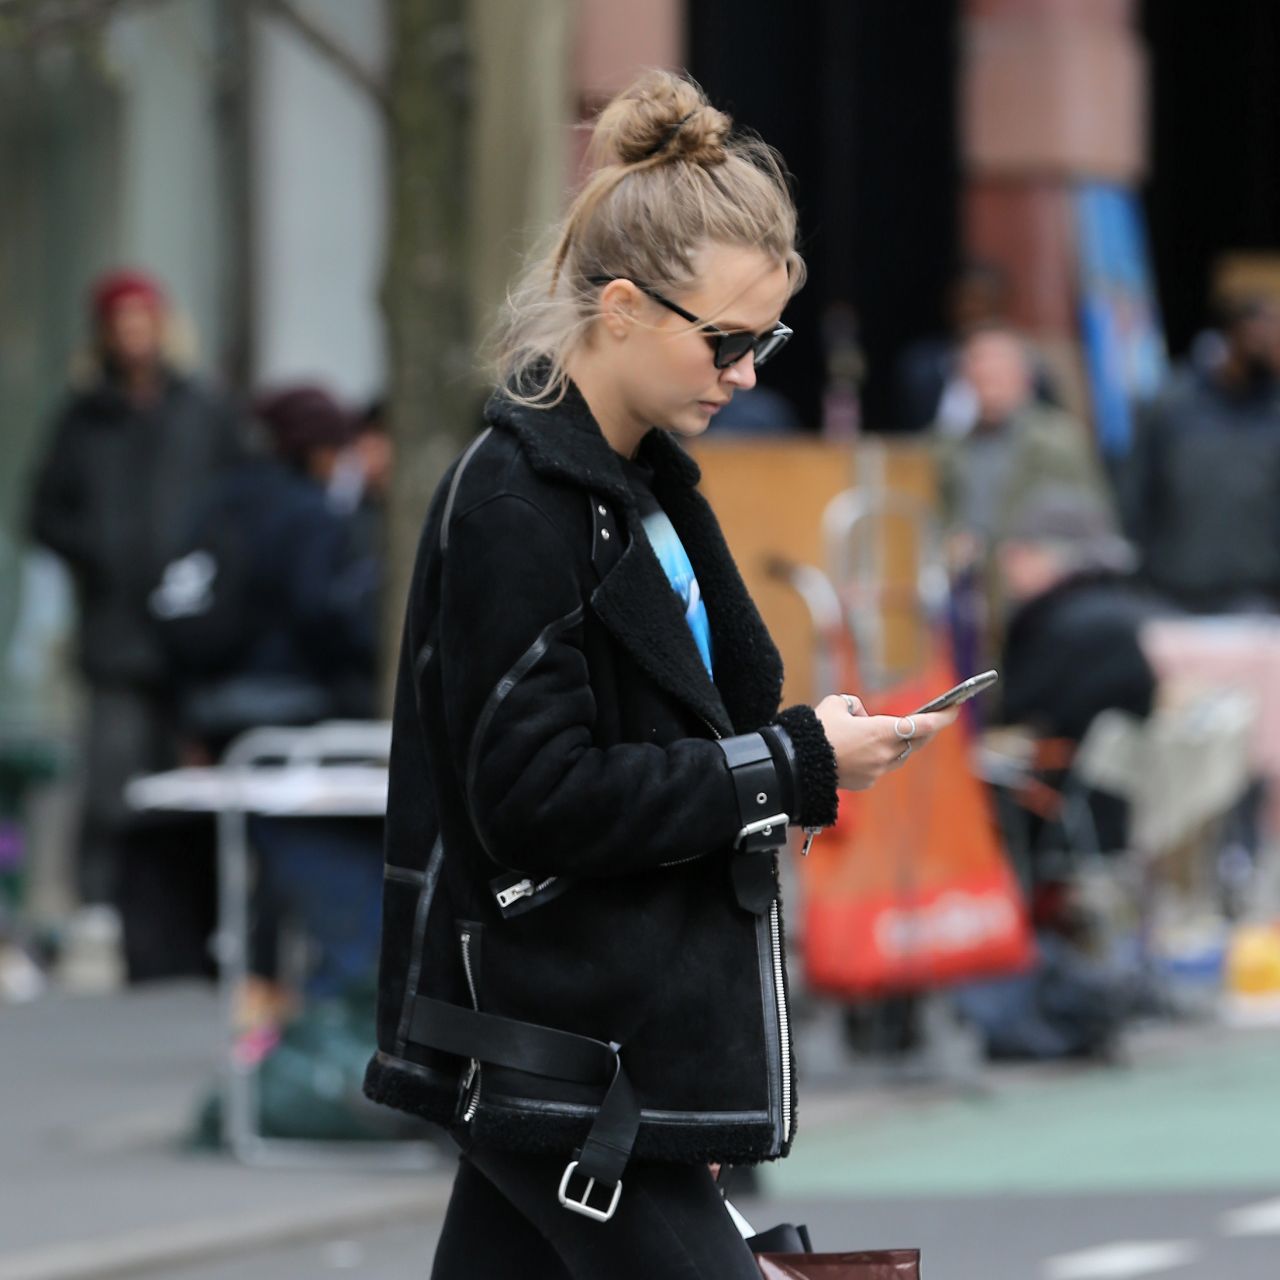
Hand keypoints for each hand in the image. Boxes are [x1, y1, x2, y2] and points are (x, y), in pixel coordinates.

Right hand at [814, 694, 958, 790]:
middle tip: (935, 717)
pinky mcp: (867, 782)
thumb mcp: (837, 704)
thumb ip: (856, 705)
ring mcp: (877, 770)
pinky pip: (882, 766)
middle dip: (926, 729)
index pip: (921, 724)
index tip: (954, 709)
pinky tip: (867, 748)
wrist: (797, 763)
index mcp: (881, 732)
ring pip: (900, 755)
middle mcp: (884, 753)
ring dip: (902, 743)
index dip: (942, 717)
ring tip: (899, 730)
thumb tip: (862, 716)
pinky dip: (880, 756)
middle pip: (916, 741)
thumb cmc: (816, 730)